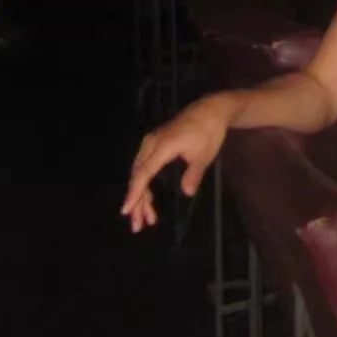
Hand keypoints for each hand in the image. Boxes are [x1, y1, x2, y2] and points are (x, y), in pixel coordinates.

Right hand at [121, 96, 232, 232]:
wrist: (209, 110)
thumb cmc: (208, 132)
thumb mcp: (204, 155)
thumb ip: (194, 174)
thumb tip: (187, 192)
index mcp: (162, 146)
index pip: (144, 173)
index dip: (135, 193)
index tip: (126, 209)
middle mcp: (151, 144)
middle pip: (137, 176)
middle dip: (137, 202)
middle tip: (137, 226)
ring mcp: (150, 143)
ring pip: (139, 173)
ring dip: (141, 196)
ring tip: (145, 219)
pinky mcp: (153, 145)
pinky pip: (144, 167)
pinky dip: (145, 185)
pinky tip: (149, 200)